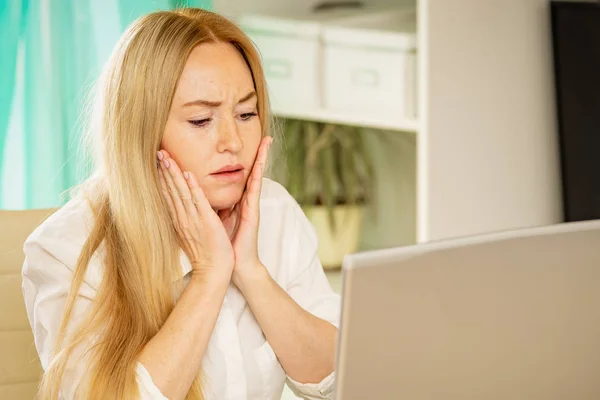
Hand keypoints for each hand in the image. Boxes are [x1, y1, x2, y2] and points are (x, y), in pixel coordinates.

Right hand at [157, 150, 233, 280]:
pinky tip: (188, 174)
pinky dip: (192, 187)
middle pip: (170, 190)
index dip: (162, 179)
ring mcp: (193, 219)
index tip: (157, 163)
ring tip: (167, 157)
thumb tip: (183, 210)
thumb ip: (187, 220)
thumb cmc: (206, 254)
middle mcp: (183, 218)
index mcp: (179, 221)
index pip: (168, 196)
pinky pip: (197, 201)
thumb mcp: (192, 234)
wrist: (214, 271)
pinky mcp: (206, 221)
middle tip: (158, 152)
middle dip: (164, 171)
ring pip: (180, 192)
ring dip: (174, 174)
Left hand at [220, 136, 271, 287]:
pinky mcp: (252, 213)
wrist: (234, 264)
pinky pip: (254, 190)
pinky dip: (256, 177)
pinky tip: (258, 165)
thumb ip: (216, 206)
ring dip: (262, 159)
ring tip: (268, 143)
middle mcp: (245, 201)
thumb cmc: (225, 244)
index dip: (244, 160)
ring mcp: (251, 206)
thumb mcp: (218, 220)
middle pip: (252, 172)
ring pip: (256, 177)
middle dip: (259, 154)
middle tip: (266, 136)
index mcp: (236, 201)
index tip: (247, 144)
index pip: (240, 175)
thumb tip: (204, 195)